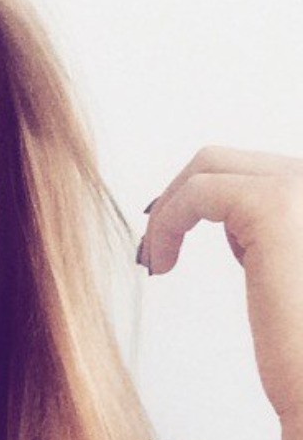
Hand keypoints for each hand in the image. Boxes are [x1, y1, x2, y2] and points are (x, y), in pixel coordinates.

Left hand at [137, 146, 302, 424]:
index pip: (254, 171)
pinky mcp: (274, 206)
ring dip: (168, 210)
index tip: (167, 236)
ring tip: (154, 261)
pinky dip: (167, 222)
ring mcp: (302, 187)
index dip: (200, 197)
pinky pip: (198, 192)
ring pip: (209, 166)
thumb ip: (275, 241)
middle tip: (152, 250)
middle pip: (228, 160)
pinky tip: (161, 265)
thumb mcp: (293, 280)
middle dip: (178, 197)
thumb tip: (237, 228)